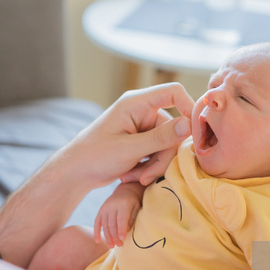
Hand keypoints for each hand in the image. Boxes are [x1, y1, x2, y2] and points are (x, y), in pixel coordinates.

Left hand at [64, 83, 193, 189]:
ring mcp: (141, 127)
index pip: (173, 92)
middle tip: (146, 176)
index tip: (194, 133)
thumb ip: (160, 138)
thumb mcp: (129, 149)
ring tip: (134, 177)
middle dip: (162, 155)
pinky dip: (148, 166)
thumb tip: (189, 125)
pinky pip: (158, 152)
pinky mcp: (141, 142)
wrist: (74, 173)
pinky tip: (131, 175)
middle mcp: (141, 111)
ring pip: (166, 145)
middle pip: (172, 128)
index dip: (188, 108)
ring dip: (153, 165)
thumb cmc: (94, 156)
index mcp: (136, 103)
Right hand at [94, 182, 144, 246]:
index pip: (121, 219)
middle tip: (119, 246)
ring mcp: (105, 208)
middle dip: (115, 236)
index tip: (122, 240)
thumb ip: (131, 219)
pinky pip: (97, 222)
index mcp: (123, 204)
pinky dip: (96, 232)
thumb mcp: (136, 208)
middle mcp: (112, 206)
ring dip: (107, 236)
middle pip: (112, 223)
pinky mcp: (100, 210)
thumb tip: (125, 231)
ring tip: (111, 246)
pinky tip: (97, 241)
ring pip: (105, 224)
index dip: (121, 230)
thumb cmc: (133, 202)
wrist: (125, 191)